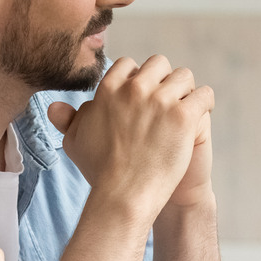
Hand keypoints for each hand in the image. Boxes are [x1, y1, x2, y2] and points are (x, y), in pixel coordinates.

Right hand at [48, 55, 214, 219]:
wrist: (124, 196)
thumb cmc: (100, 171)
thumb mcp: (76, 141)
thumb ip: (68, 119)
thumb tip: (55, 107)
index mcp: (108, 88)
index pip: (129, 65)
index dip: (139, 80)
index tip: (145, 97)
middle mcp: (134, 88)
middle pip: (159, 65)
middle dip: (164, 80)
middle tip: (168, 102)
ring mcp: (160, 100)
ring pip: (184, 76)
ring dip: (186, 90)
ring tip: (186, 109)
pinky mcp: (183, 115)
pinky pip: (204, 95)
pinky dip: (204, 103)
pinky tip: (200, 115)